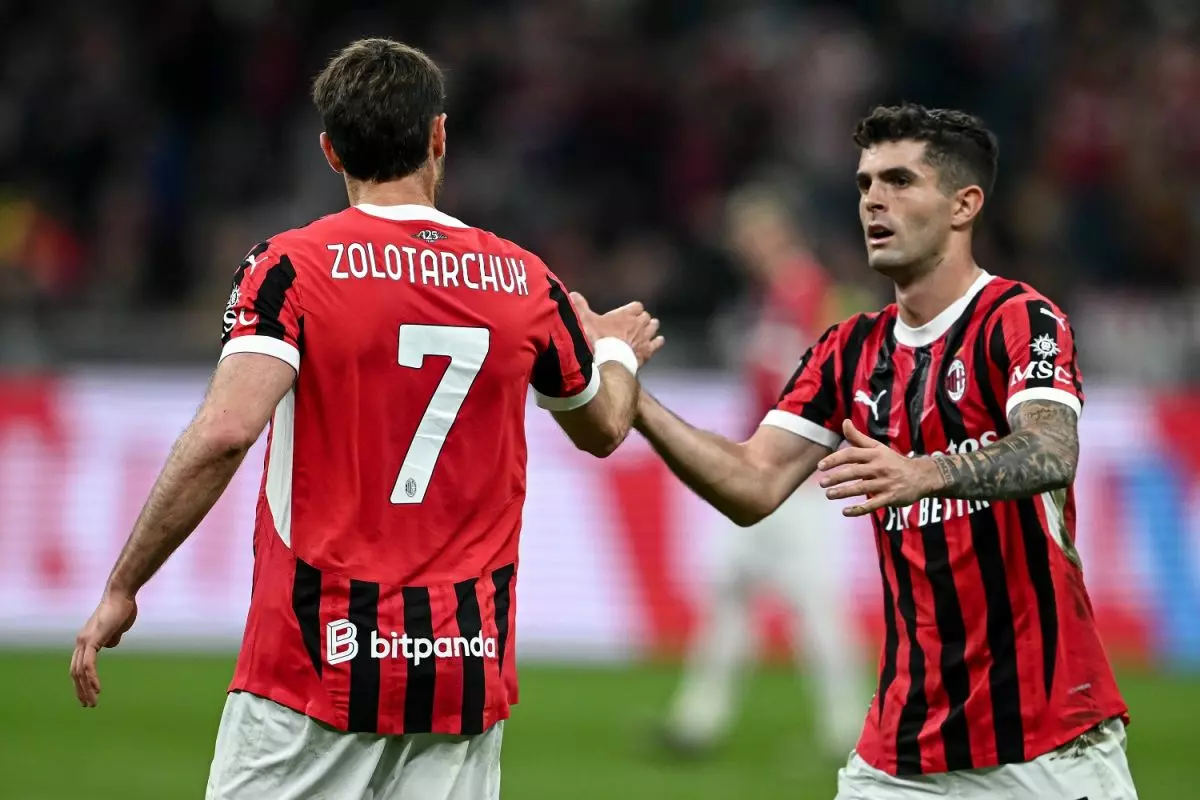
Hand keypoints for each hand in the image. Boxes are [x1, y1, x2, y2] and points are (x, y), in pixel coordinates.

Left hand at [70, 590, 137, 706]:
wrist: (122, 594)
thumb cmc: (123, 607)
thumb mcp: (118, 627)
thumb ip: (112, 637)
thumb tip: (110, 645)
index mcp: (86, 640)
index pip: (79, 666)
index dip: (82, 682)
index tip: (90, 694)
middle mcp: (81, 642)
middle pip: (75, 672)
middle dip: (80, 690)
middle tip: (88, 704)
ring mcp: (84, 641)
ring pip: (79, 672)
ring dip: (85, 689)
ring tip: (92, 702)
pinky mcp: (92, 640)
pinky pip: (88, 665)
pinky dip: (91, 678)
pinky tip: (97, 689)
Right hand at [570, 292, 664, 366]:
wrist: (608, 361)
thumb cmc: (597, 340)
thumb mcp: (585, 320)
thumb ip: (580, 306)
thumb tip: (573, 294)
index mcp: (625, 314)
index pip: (637, 306)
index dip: (634, 309)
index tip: (631, 312)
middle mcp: (638, 324)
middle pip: (646, 317)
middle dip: (643, 319)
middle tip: (638, 322)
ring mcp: (644, 338)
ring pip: (654, 327)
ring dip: (651, 328)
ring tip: (648, 330)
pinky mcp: (647, 352)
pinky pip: (657, 343)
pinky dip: (657, 342)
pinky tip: (658, 341)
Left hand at [817, 419, 944, 516]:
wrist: (921, 476)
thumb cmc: (893, 461)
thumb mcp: (877, 447)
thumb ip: (858, 438)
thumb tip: (845, 422)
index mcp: (875, 454)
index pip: (851, 454)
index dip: (834, 459)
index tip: (820, 466)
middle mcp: (879, 467)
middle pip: (854, 472)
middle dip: (836, 477)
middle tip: (821, 484)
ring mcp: (885, 483)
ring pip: (861, 488)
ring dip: (843, 492)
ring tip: (829, 495)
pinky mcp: (890, 498)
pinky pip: (872, 505)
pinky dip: (858, 510)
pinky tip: (845, 511)